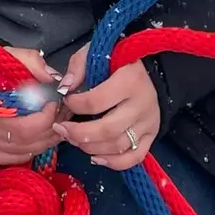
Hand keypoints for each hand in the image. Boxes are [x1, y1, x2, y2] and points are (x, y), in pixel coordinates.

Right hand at [0, 47, 65, 166]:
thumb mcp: (11, 56)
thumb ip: (34, 64)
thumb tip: (53, 79)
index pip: (24, 127)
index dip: (46, 118)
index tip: (55, 103)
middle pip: (26, 142)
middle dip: (50, 129)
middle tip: (61, 115)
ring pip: (22, 152)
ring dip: (44, 141)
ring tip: (55, 125)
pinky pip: (12, 158)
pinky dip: (30, 150)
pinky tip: (38, 138)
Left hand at [54, 52, 158, 170]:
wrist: (151, 68)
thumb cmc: (119, 60)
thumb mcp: (97, 52)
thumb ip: (78, 66)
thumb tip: (64, 89)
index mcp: (130, 81)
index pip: (96, 102)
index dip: (75, 105)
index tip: (65, 100)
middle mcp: (142, 105)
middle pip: (107, 130)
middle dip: (78, 133)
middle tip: (61, 129)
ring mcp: (149, 123)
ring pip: (117, 146)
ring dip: (90, 148)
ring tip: (73, 140)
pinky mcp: (152, 135)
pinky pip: (134, 157)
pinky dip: (113, 162)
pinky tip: (95, 157)